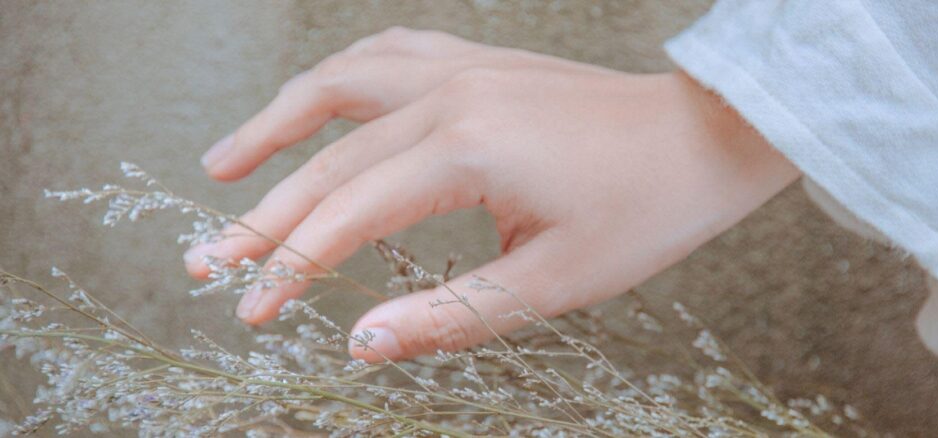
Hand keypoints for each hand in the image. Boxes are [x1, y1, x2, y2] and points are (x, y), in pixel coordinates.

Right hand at [185, 27, 798, 360]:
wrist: (706, 137)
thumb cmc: (646, 211)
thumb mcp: (552, 282)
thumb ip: (448, 315)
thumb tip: (360, 345)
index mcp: (467, 151)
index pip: (347, 216)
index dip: (289, 269)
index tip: (250, 314)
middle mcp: (451, 95)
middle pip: (327, 158)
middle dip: (263, 216)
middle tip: (207, 265)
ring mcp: (464, 67)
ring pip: (340, 85)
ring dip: (275, 125)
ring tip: (223, 166)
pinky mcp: (481, 61)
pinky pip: (387, 53)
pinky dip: (338, 78)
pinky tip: (316, 101)